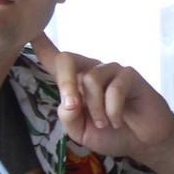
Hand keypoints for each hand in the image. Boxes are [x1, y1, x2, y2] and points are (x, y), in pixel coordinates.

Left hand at [32, 31, 173, 160]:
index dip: (41, 45)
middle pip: (67, 59)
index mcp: (75, 84)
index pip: (54, 60)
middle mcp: (91, 72)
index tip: (30, 30)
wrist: (142, 142)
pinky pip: (114, 88)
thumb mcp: (80, 132)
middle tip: (74, 107)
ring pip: (91, 79)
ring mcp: (111, 72)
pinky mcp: (130, 76)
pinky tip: (118, 121)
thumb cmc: (110, 134)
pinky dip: (113, 111)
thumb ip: (68, 117)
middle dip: (66, 83)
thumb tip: (70, 100)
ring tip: (105, 123)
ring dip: (96, 108)